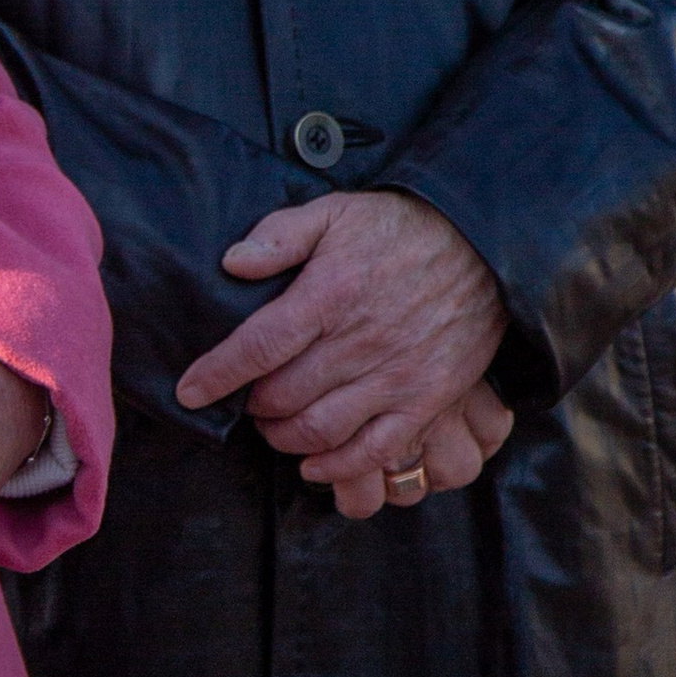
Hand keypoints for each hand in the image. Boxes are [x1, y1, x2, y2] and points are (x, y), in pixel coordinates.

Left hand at [175, 191, 512, 517]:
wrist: (485, 246)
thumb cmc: (403, 228)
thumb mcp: (338, 210)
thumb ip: (281, 233)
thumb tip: (232, 263)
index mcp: (331, 293)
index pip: (259, 345)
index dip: (217, 373)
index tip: (190, 391)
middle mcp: (360, 341)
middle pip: (283, 395)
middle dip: (252, 406)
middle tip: (247, 401)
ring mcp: (396, 376)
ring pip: (319, 429)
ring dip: (283, 438)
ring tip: (274, 427)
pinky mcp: (426, 400)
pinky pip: (374, 450)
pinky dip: (336, 466)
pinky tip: (313, 463)